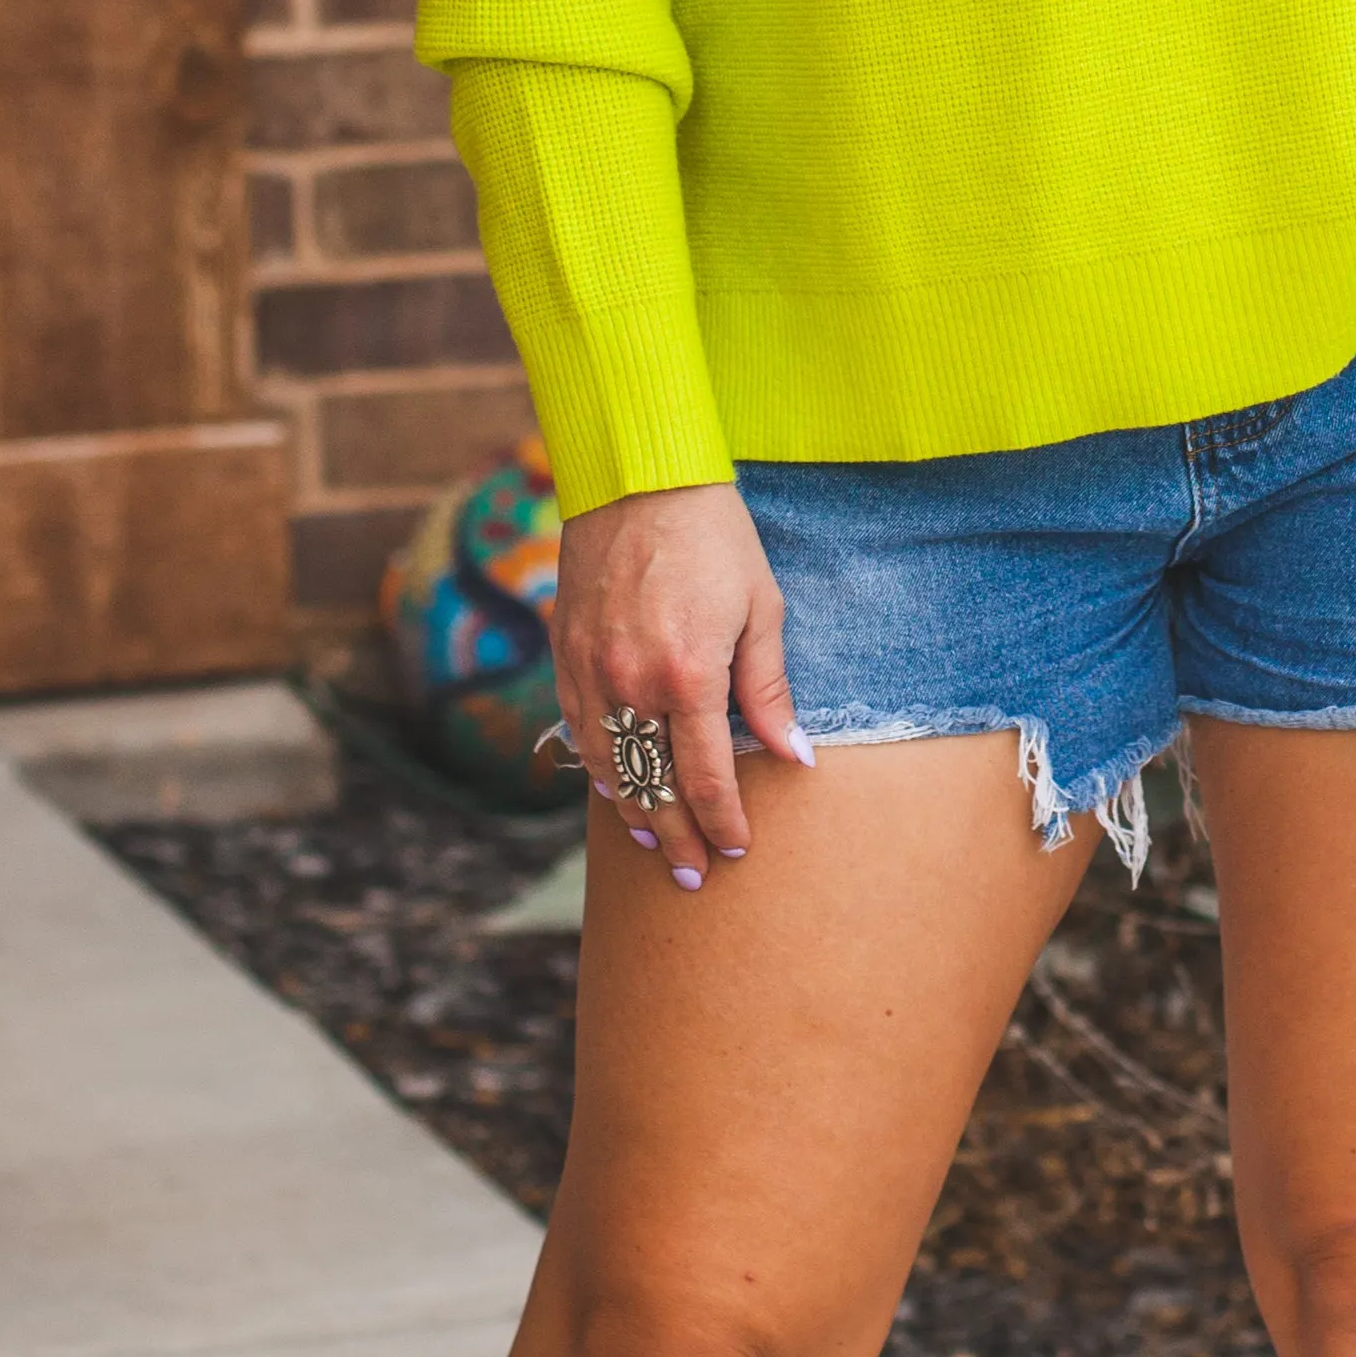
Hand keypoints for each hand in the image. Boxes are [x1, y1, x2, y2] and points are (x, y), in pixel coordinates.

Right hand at [548, 481, 806, 893]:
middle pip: (652, 786)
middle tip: (693, 877)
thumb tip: (791, 754)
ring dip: (633, 812)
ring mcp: (590, 671)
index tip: (736, 849)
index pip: (704, 775)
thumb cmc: (715, 539)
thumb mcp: (760, 610)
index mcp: (688, 676)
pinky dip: (596, 767)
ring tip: (655, 844)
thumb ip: (767, 689)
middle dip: (677, 837)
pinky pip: (578, 730)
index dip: (722, 820)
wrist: (639, 479)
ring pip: (607, 766)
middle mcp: (631, 684)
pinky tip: (613, 787)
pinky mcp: (564, 654)